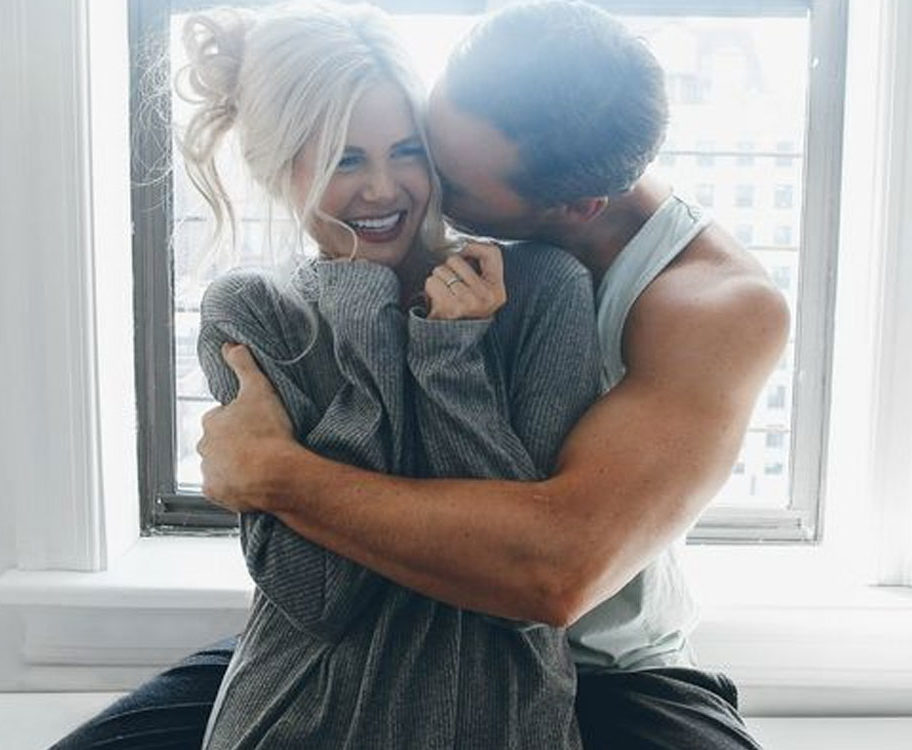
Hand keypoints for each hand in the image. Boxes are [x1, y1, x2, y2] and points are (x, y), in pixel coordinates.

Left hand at [196, 342, 295, 512]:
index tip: (256, 424)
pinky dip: (232, 486)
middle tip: (259, 444)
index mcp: (212, 422)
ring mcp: (209, 471)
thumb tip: (230, 345)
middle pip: (217, 442)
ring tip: (258, 464)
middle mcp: (205, 447)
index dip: (239, 419)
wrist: (275, 474)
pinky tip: (250, 481)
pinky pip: (221, 488)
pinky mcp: (216, 493)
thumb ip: (243, 365)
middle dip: (233, 443)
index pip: (221, 417)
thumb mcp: (259, 389)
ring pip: (219, 465)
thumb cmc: (268, 433)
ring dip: (233, 464)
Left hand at [424, 242, 506, 319]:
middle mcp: (486, 296)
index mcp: (497, 291)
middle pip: (456, 259)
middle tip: (451, 287)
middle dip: (448, 269)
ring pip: (441, 270)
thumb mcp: (483, 293)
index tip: (465, 254)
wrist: (452, 342)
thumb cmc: (465, 313)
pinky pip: (431, 282)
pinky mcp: (449, 306)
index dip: (474, 247)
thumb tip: (467, 246)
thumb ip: (482, 269)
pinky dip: (430, 289)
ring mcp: (468, 301)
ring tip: (445, 294)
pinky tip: (437, 300)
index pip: (492, 253)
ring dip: (438, 280)